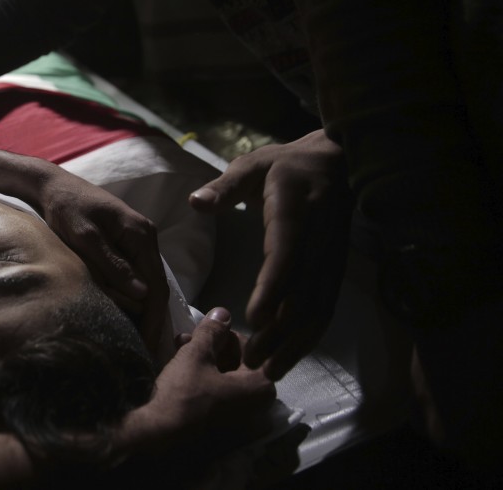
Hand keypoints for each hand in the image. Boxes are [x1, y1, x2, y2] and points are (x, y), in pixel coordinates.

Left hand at [36, 164, 169, 357]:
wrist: (54, 185)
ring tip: (143, 344)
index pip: (156, 286)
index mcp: (141, 235)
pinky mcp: (128, 244)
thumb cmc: (66, 209)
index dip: (155, 319)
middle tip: (149, 356)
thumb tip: (142, 295)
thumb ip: (112, 264)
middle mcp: (147, 237)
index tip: (150, 347)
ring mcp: (139, 240)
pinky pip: (139, 275)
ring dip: (148, 314)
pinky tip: (133, 318)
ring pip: (150, 283)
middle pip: (158, 288)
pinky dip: (138, 299)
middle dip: (155, 322)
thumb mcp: (85, 237)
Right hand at [119, 308, 275, 458]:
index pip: (251, 349)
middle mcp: (261, 409)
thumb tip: (223, 312)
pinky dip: (207, 385)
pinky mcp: (226, 435)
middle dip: (213, 349)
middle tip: (188, 339)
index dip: (225, 335)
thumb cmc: (184, 393)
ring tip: (180, 350)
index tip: (204, 331)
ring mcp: (244, 426)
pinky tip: (184, 372)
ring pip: (228, 382)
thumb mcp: (196, 354)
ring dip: (206, 363)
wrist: (159, 437)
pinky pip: (222, 401)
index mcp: (262, 388)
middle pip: (240, 366)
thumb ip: (213, 331)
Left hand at [189, 130, 351, 379]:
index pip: (285, 257)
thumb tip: (196, 202)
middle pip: (302, 294)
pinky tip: (291, 357)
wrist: (337, 163)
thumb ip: (225, 187)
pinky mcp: (334, 270)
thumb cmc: (285, 166)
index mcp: (294, 215)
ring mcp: (329, 259)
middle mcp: (317, 243)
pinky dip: (309, 336)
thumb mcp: (252, 165)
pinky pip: (325, 308)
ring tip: (268, 371)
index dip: (272, 289)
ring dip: (295, 343)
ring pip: (317, 308)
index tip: (254, 319)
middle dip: (279, 332)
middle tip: (251, 361)